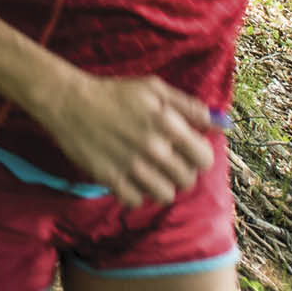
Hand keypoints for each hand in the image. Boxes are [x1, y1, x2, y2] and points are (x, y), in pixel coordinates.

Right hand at [43, 69, 217, 209]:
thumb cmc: (115, 93)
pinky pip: (136, 201)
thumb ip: (190, 107)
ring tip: (148, 171)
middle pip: (187, 181)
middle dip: (180, 171)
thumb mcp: (155, 89)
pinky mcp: (111, 179)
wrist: (69, 101)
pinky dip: (135, 193)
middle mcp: (153, 148)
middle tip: (165, 161)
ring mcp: (132, 166)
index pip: (204, 159)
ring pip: (165, 195)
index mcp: (167, 124)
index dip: (198, 156)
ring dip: (160, 185)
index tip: (187, 151)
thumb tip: (222, 125)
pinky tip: (129, 177)